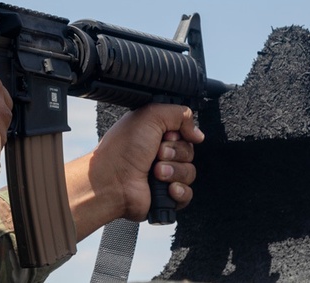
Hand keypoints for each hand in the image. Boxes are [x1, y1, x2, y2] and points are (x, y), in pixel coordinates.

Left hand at [98, 104, 203, 221]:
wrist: (111, 180)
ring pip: (190, 172)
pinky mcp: (166, 195)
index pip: (184, 132)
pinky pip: (188, 194)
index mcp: (155, 133)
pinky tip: (166, 188)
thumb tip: (198, 132)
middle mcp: (159, 153)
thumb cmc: (121, 148)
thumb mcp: (150, 116)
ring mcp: (163, 175)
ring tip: (156, 172)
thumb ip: (179, 114)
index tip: (166, 136)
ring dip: (174, 171)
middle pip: (189, 151)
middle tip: (157, 154)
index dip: (178, 134)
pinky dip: (179, 190)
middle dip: (175, 153)